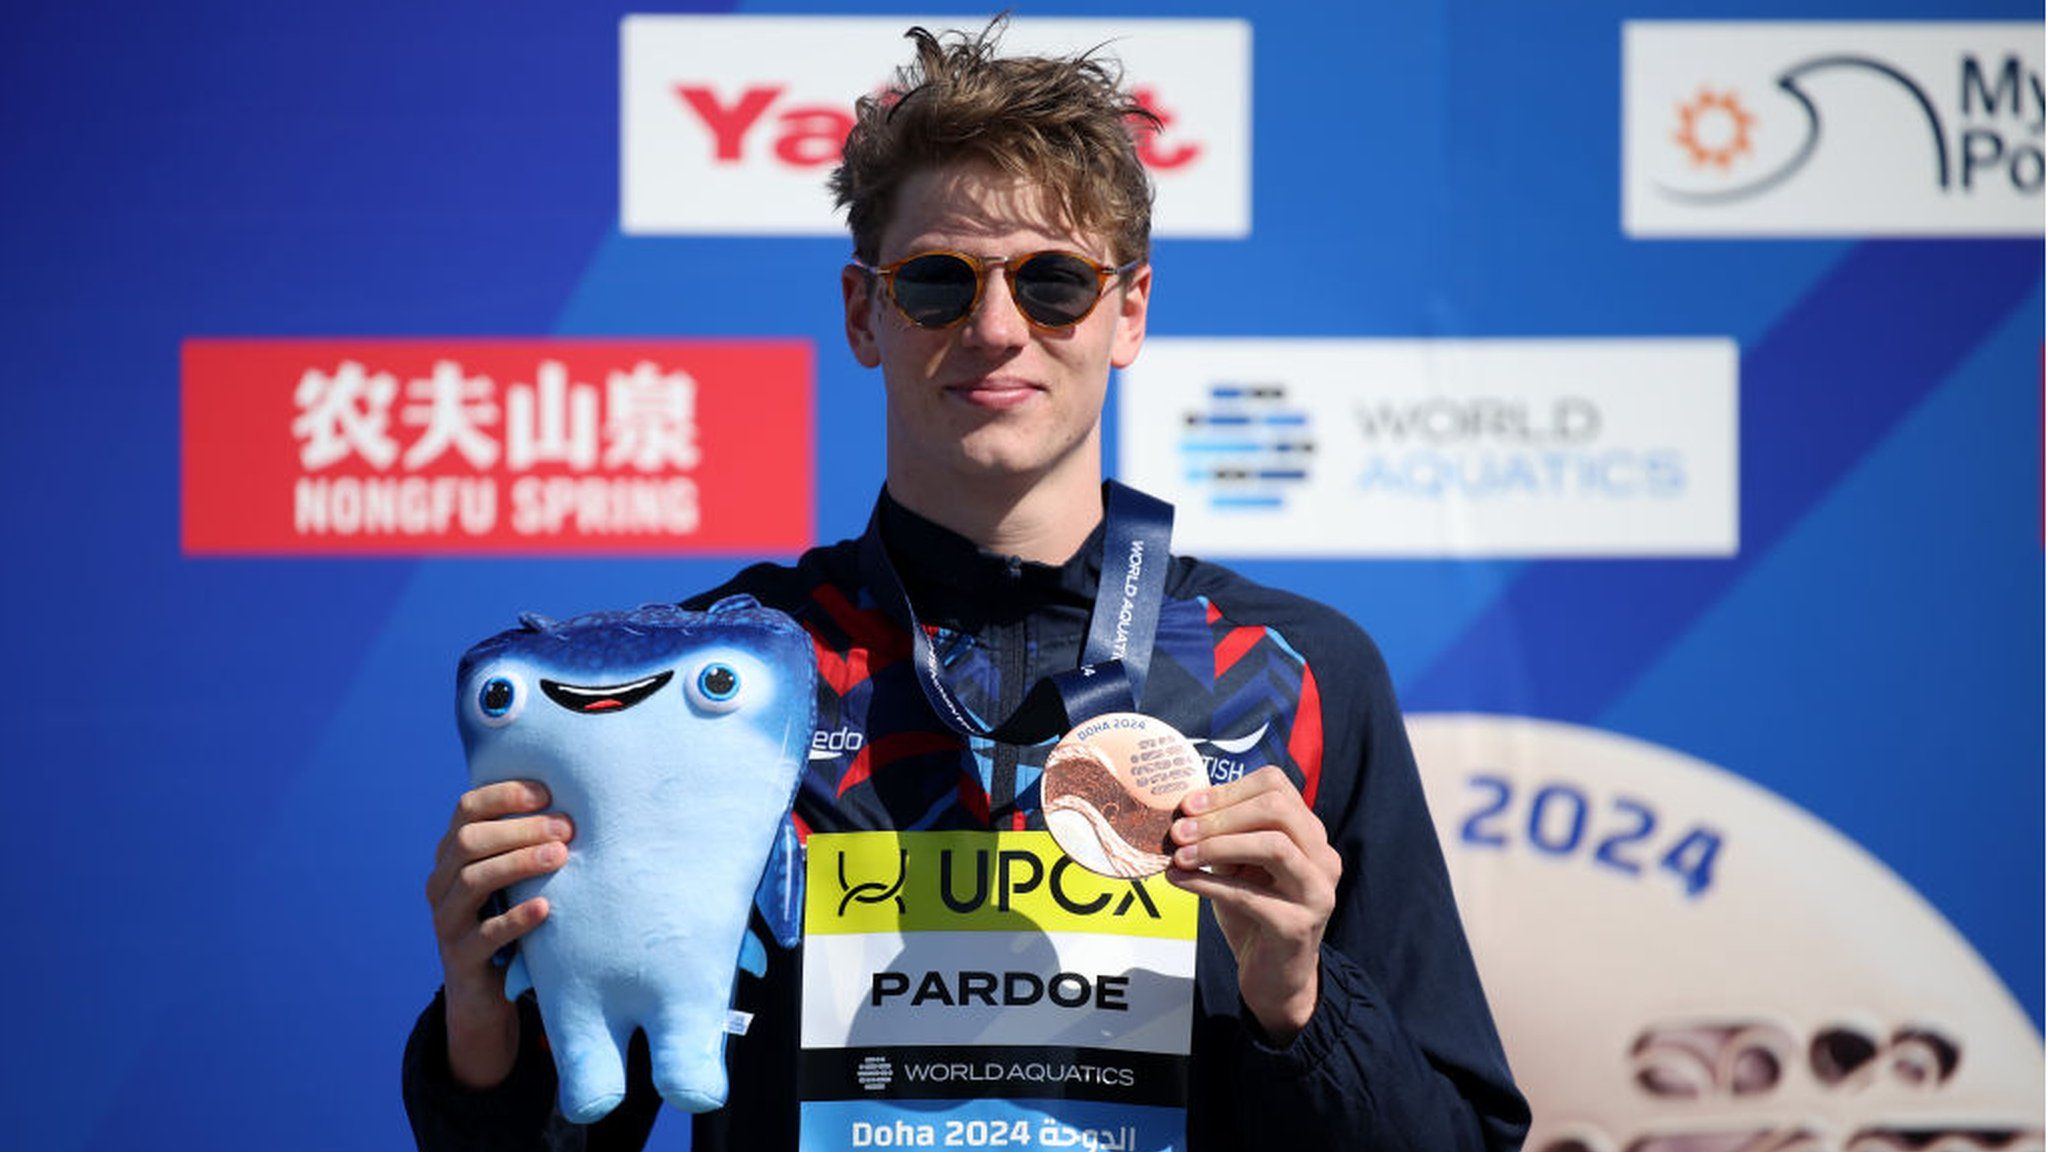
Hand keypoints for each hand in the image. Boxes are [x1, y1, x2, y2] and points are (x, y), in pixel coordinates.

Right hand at [423, 779, 571, 1088]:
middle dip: (520, 829)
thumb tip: (574, 807)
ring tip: (560, 857)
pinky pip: (485, 934)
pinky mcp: (460, 958)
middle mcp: (441, 883)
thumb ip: (525, 845)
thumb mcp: (511, 880)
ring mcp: (446, 921)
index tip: (547, 793)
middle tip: (566, 828)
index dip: (504, 795)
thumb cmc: (508, 919)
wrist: (485, 995)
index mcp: (451, 855)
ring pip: (473, 881)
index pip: (467, 808)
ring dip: (519, 863)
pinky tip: (546, 908)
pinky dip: (516, 918)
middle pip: (469, 841)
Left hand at [1165, 766, 1340, 1044]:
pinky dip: (1208, 884)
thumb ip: (1221, 837)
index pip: (1276, 786)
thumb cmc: (1254, 914)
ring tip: (1180, 855)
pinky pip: (1249, 895)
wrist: (1275, 978)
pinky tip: (1179, 881)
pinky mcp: (1299, 926)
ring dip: (1217, 846)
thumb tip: (1180, 811)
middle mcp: (1322, 857)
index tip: (1188, 805)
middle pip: (1277, 809)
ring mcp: (1316, 891)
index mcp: (1309, 834)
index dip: (1228, 790)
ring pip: (1273, 846)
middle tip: (1179, 830)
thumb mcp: (1238, 866)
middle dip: (1221, 815)